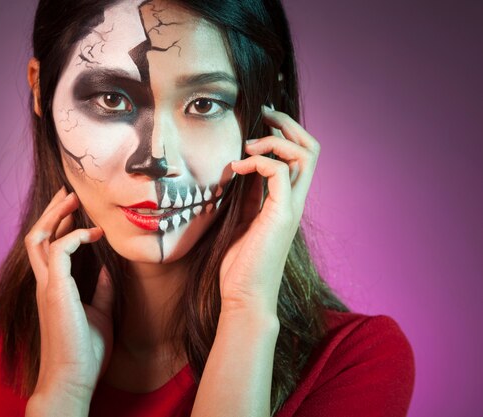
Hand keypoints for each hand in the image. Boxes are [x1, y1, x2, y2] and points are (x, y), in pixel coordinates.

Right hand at [24, 187, 114, 414]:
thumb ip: (100, 288)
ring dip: (55, 215)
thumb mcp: (100, 312)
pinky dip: (74, 237)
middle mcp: (44, 284)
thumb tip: (105, 266)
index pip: (49, 248)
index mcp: (52, 288)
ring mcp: (46, 286)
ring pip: (39, 238)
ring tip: (72, 198)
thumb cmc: (84, 351)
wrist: (72, 379)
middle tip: (69, 193)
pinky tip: (93, 234)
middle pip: (38, 237)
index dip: (61, 226)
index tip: (78, 211)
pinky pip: (59, 251)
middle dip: (53, 212)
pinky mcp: (55, 290)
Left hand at [219, 106, 320, 317]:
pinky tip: (237, 168)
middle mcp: (295, 200)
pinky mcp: (281, 215)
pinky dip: (259, 161)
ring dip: (275, 140)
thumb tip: (242, 169)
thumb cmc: (241, 264)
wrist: (244, 297)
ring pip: (305, 155)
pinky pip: (280, 172)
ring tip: (247, 146)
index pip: (300, 156)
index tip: (260, 122)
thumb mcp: (243, 219)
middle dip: (287, 124)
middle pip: (311, 148)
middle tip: (262, 115)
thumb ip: (250, 194)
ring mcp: (291, 207)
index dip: (284, 133)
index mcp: (287, 200)